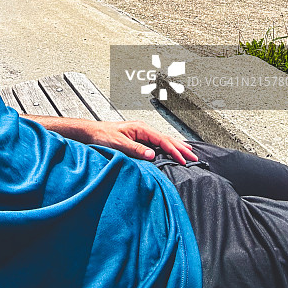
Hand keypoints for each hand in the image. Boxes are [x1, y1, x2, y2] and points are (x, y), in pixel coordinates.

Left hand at [78, 119, 196, 164]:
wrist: (92, 132)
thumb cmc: (103, 136)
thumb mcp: (118, 143)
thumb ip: (135, 149)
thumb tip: (152, 155)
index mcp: (141, 128)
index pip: (162, 140)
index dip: (174, 150)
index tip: (184, 160)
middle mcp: (143, 129)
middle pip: (167, 139)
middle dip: (181, 148)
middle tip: (194, 157)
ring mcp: (142, 133)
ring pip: (164, 140)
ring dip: (177, 147)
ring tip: (189, 153)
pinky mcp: (139, 138)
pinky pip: (158, 143)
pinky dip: (168, 147)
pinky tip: (172, 150)